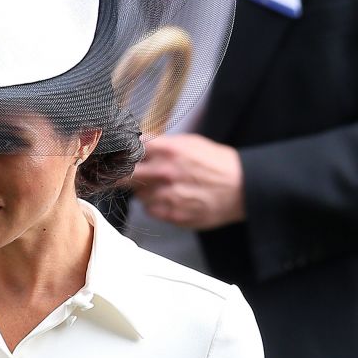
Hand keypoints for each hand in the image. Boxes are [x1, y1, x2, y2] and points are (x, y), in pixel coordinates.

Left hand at [130, 135, 244, 229]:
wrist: (242, 188)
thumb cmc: (216, 163)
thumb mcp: (189, 142)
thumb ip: (161, 143)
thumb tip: (135, 143)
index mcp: (167, 149)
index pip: (128, 151)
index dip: (120, 155)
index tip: (115, 159)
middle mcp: (164, 172)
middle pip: (125, 176)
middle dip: (121, 175)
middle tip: (120, 176)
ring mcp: (168, 196)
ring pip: (139, 195)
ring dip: (144, 191)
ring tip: (163, 187)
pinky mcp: (173, 215)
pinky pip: (151, 210)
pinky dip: (155, 205)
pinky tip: (170, 199)